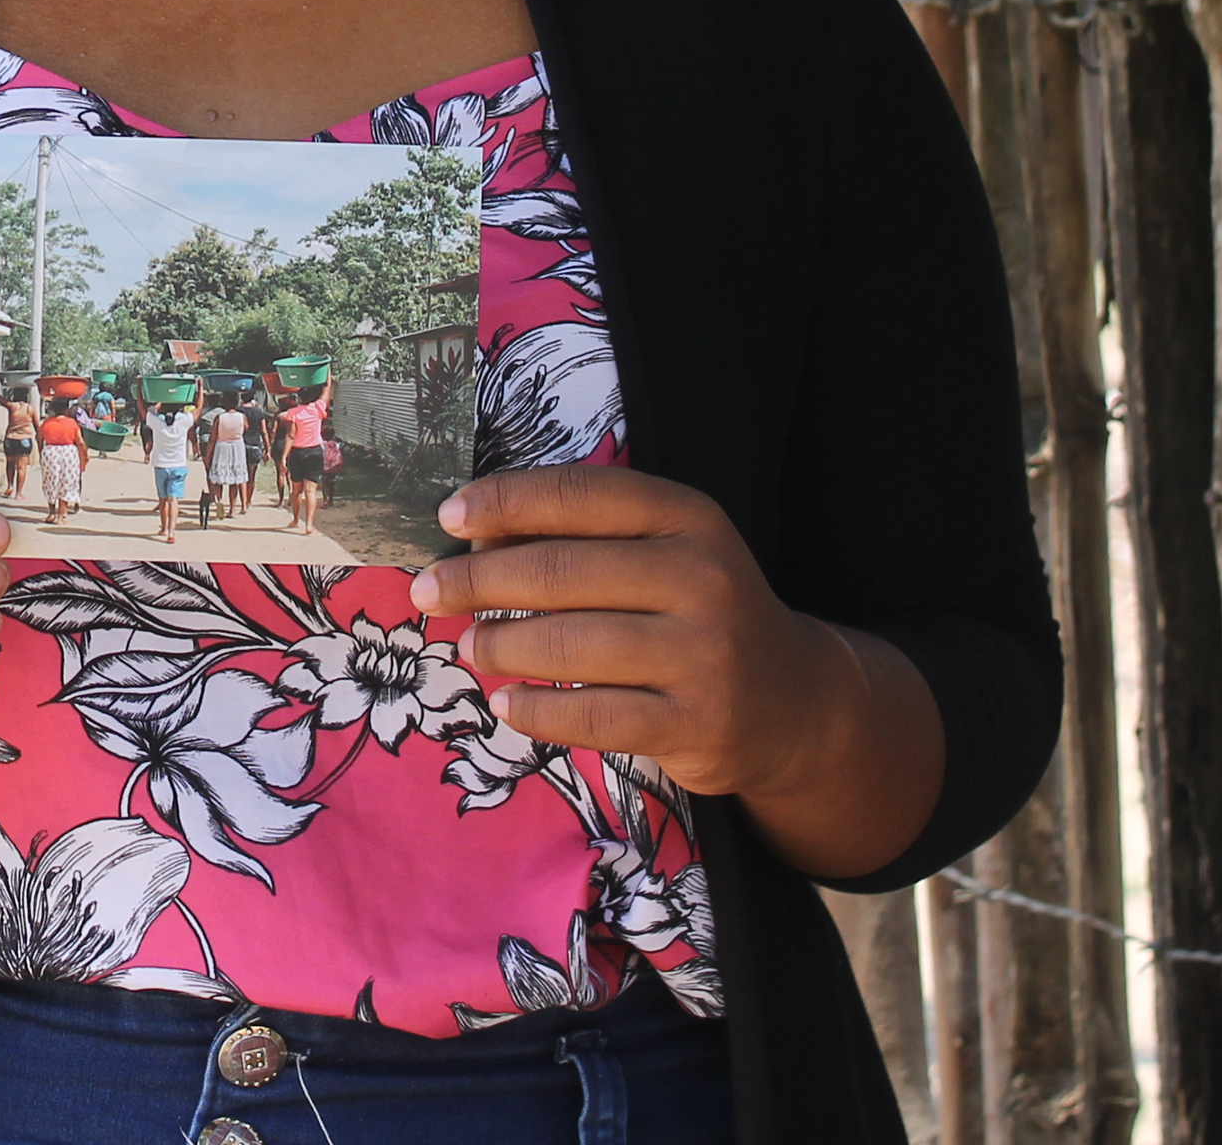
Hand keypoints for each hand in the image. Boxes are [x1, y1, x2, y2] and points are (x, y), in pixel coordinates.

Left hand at [408, 464, 905, 823]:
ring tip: (468, 647)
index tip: (450, 516)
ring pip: (568, 647)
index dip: (507, 501)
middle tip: (428, 590)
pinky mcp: (695, 725)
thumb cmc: (697, 612)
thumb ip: (586, 537)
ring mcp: (703, 656)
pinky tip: (506, 702)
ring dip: (499, 647)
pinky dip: (535, 710)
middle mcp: (703, 579)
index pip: (581, 496)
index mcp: (690, 518)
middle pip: (561, 573)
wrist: (792, 702)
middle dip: (478, 581)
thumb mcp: (664, 553)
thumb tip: (473, 539)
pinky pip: (590, 717)